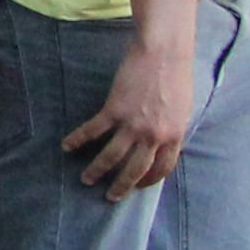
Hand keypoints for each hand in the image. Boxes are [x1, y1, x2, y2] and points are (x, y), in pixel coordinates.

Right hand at [63, 34, 192, 197]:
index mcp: (173, 136)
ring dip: (97, 170)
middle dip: (121, 186)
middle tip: (110, 196)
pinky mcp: (114, 109)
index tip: (138, 186)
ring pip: (111, 156)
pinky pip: (93, 130)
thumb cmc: (176, 75)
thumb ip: (171, 129)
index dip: (149, 180)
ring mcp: (132, 124)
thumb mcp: (182, 109)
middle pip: (135, 169)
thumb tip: (161, 142)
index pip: (161, 168)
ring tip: (86, 179)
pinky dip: (78, 140)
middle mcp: (153, 135)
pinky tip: (67, 146)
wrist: (163, 52)